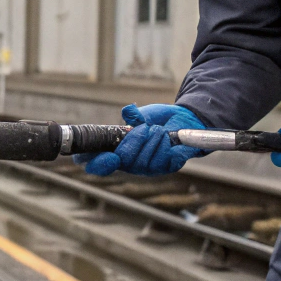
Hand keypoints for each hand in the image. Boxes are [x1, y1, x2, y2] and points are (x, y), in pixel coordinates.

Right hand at [75, 103, 206, 176]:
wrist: (183, 121)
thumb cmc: (157, 120)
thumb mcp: (142, 115)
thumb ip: (133, 117)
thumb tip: (128, 111)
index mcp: (115, 151)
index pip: (97, 164)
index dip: (98, 163)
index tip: (110, 156)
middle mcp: (128, 164)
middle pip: (123, 160)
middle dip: (134, 141)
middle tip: (145, 128)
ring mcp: (145, 168)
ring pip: (143, 161)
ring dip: (152, 140)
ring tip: (159, 130)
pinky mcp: (164, 168)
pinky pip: (161, 161)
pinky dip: (164, 145)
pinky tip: (168, 139)